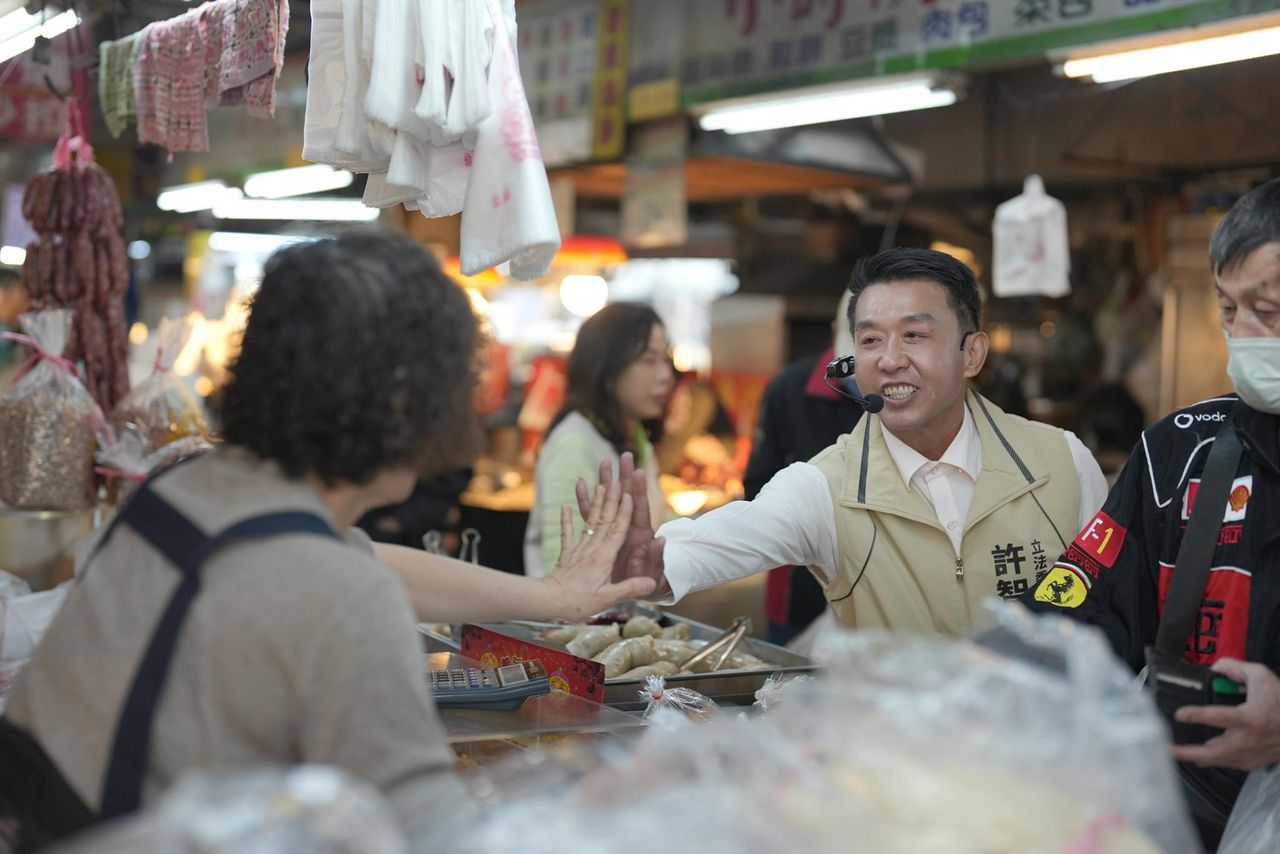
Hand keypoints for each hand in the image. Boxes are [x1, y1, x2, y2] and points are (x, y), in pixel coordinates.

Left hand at [546, 468, 656, 619]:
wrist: (548, 602)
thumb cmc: (578, 602)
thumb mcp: (608, 598)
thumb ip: (630, 588)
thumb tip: (652, 582)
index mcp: (604, 557)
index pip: (618, 530)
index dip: (625, 512)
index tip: (629, 494)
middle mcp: (592, 548)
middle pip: (605, 519)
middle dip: (612, 498)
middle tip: (616, 478)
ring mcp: (578, 550)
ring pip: (590, 522)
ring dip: (595, 502)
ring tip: (599, 483)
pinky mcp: (567, 555)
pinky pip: (567, 534)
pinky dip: (567, 520)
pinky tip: (565, 507)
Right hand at [574, 452, 666, 590]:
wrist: (636, 590)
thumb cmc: (648, 582)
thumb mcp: (652, 573)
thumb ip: (655, 558)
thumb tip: (661, 541)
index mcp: (641, 534)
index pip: (639, 508)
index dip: (639, 491)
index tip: (638, 472)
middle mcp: (627, 526)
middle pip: (625, 497)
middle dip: (624, 477)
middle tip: (624, 455)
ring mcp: (613, 529)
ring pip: (607, 501)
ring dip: (605, 482)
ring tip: (602, 462)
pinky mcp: (600, 535)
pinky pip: (590, 514)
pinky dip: (585, 500)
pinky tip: (579, 484)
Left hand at [1172, 658, 1279, 770]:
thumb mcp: (1262, 676)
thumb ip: (1236, 668)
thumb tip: (1215, 667)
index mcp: (1250, 717)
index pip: (1219, 717)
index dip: (1197, 715)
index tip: (1180, 714)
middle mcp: (1248, 739)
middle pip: (1213, 751)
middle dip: (1187, 752)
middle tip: (1167, 749)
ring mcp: (1251, 754)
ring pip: (1218, 760)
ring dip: (1195, 757)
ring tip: (1174, 752)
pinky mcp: (1253, 762)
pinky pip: (1228, 763)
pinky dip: (1212, 759)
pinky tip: (1199, 756)